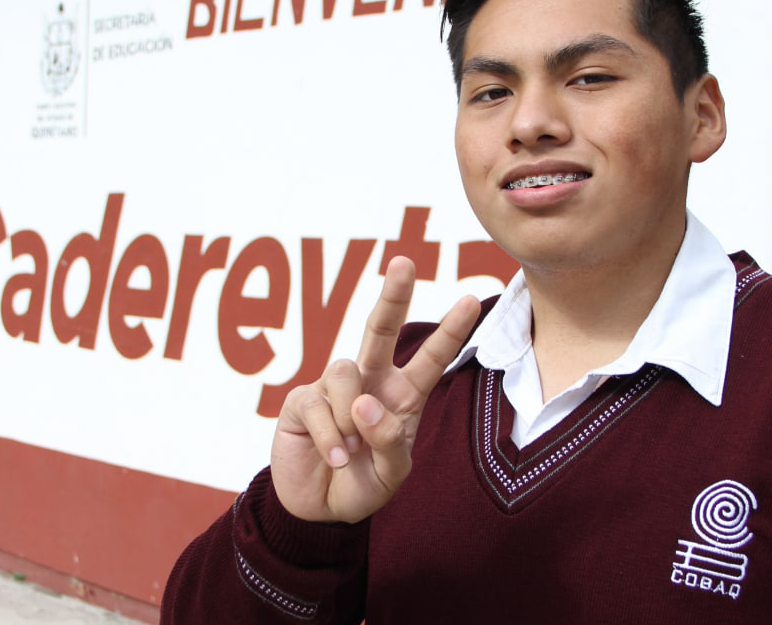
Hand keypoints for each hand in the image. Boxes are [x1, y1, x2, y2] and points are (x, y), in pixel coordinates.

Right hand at [270, 256, 480, 522]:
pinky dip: (330, 436)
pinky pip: (316, 402)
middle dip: (393, 294)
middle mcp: (369, 382)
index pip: (430, 358)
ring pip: (344, 370)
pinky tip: (336, 457)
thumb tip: (364, 403)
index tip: (470, 300)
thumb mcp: (392, 474)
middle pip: (380, 328)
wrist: (320, 510)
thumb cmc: (364, 486)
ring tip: (351, 452)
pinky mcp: (302, 400)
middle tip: (404, 262)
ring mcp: (333, 388)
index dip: (450, 331)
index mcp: (402, 395)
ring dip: (351, 417)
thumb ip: (389, 441)